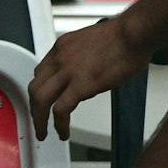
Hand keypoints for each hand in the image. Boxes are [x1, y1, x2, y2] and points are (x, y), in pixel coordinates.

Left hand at [27, 17, 152, 141]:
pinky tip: (63, 133)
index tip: (44, 101)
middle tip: (38, 121)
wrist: (133, 34)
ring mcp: (68, 71)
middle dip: (34, 108)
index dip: (40, 90)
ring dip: (39, 120)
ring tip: (44, 133)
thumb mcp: (91, 44)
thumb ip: (81, 59)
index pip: (40, 72)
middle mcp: (59, 58)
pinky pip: (61, 110)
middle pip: (35, 87)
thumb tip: (84, 75)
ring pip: (40, 99)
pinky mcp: (81, 85)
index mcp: (62, 47)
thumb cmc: (122, 36)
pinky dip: (58, 125)